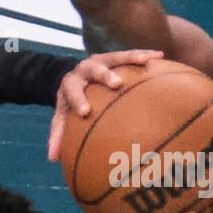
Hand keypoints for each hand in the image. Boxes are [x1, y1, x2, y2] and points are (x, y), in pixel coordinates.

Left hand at [47, 49, 163, 161]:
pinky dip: (145, 54)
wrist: (76, 75)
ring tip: (146, 61)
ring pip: (116, 57)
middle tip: (116, 83)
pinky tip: (160, 55)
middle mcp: (86, 68)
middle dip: (105, 75)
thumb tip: (52, 159)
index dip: (78, 100)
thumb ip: (58, 134)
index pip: (72, 91)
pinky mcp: (116, 56)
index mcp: (72, 83)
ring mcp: (103, 59)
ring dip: (131, 58)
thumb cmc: (72, 101)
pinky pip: (131, 54)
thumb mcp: (63, 115)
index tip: (85, 112)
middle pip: (94, 69)